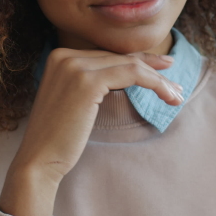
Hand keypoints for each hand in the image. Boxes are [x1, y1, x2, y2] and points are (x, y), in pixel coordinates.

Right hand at [0, 48, 182, 215]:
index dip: (139, 61)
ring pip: (130, 64)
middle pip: (120, 57)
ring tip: (177, 95)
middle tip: (176, 85)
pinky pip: (131, 73)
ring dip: (159, 79)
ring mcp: (74, 66)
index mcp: (60, 57)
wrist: (39, 160)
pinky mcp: (86, 81)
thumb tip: (128, 73)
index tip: (163, 70)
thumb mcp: (75, 101)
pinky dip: (154, 83)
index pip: (108, 55)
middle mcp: (65, 56)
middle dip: (153, 70)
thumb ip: (93, 82)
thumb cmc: (59, 138)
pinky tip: (168, 96)